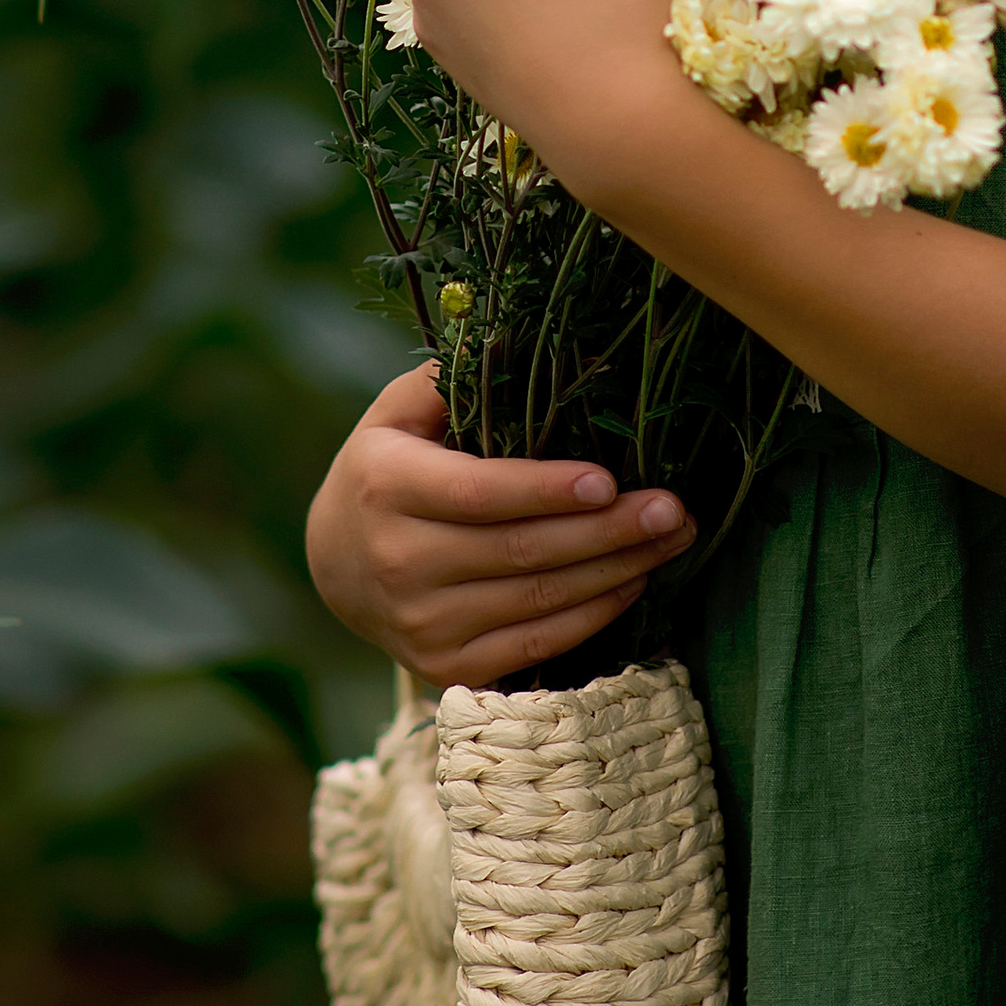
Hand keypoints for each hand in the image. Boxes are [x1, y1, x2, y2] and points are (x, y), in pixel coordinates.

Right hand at [305, 363, 696, 688]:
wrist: (333, 564)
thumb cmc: (385, 470)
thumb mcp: (396, 415)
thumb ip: (448, 380)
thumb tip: (519, 338)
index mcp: (386, 486)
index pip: (478, 493)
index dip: (547, 490)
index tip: (610, 479)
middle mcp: (398, 561)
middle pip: (522, 551)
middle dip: (608, 531)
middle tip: (672, 509)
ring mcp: (421, 623)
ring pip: (538, 601)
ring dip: (616, 572)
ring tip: (671, 540)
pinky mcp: (444, 667)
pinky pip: (534, 645)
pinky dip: (592, 617)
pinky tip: (633, 583)